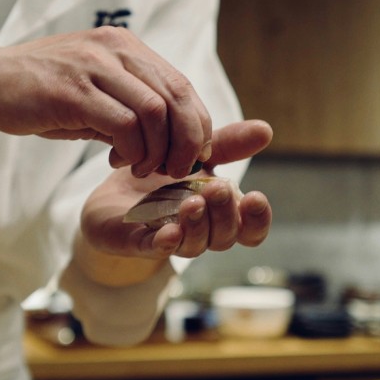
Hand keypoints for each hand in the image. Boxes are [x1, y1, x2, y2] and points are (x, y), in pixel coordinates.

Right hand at [0, 27, 212, 177]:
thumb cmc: (37, 90)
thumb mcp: (91, 90)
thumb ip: (126, 106)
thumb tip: (164, 140)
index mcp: (124, 47)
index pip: (181, 84)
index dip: (195, 123)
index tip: (191, 154)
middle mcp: (115, 50)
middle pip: (176, 96)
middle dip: (186, 141)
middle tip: (177, 169)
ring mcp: (94, 69)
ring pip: (154, 112)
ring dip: (158, 150)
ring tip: (145, 169)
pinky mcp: (73, 93)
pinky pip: (123, 125)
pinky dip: (131, 151)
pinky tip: (119, 162)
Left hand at [83, 120, 274, 259]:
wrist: (114, 191)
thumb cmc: (163, 177)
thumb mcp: (196, 154)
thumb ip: (228, 144)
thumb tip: (266, 129)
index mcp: (220, 215)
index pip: (250, 230)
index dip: (257, 219)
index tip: (255, 197)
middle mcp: (201, 233)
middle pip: (224, 237)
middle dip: (224, 214)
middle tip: (217, 189)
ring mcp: (172, 241)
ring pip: (194, 245)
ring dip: (197, 225)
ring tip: (192, 202)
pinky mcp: (138, 243)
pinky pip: (155, 250)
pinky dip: (164, 244)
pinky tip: (169, 231)